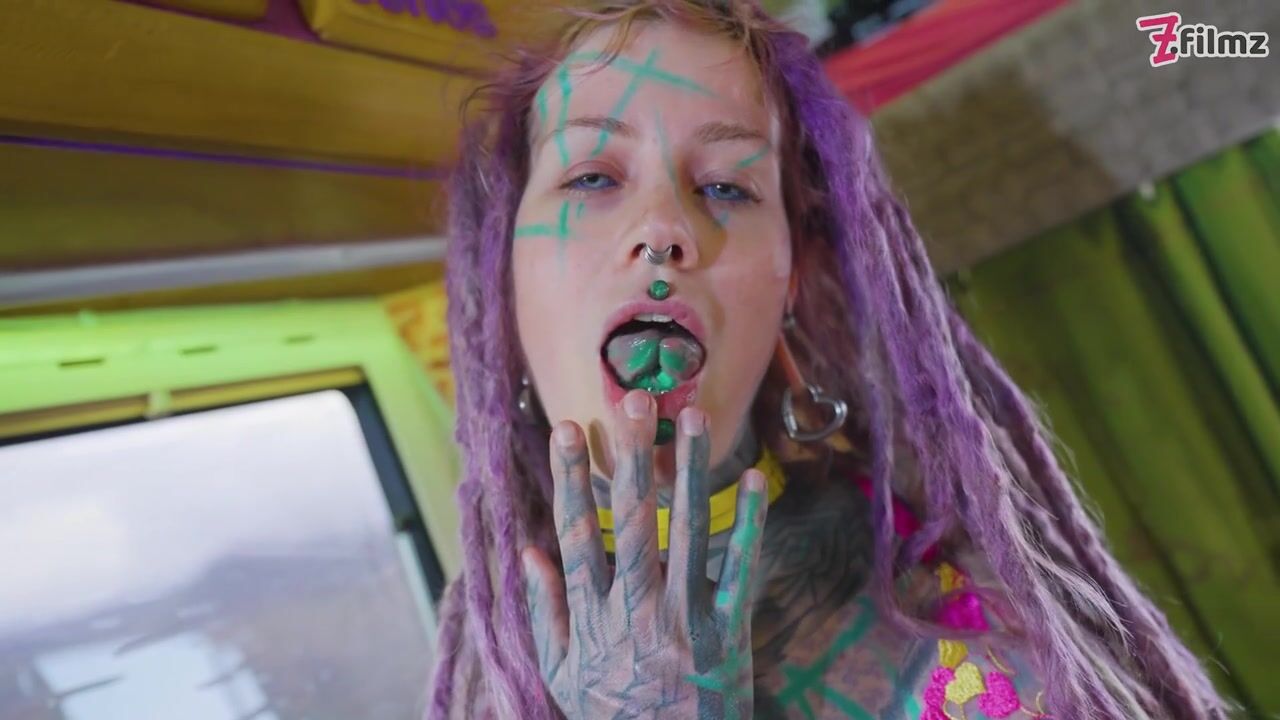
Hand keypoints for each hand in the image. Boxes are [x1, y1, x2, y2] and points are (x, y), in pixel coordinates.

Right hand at [522, 390, 769, 719]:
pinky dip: (747, 525)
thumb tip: (529, 549)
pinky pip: (738, 570)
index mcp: (591, 617)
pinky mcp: (727, 632)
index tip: (566, 428)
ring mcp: (684, 620)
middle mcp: (635, 610)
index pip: (576, 533)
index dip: (570, 478)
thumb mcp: (560, 673)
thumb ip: (544, 610)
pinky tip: (750, 480)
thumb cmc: (610, 716)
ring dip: (687, 469)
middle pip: (630, 519)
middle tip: (632, 398)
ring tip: (691, 417)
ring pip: (685, 531)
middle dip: (629, 454)